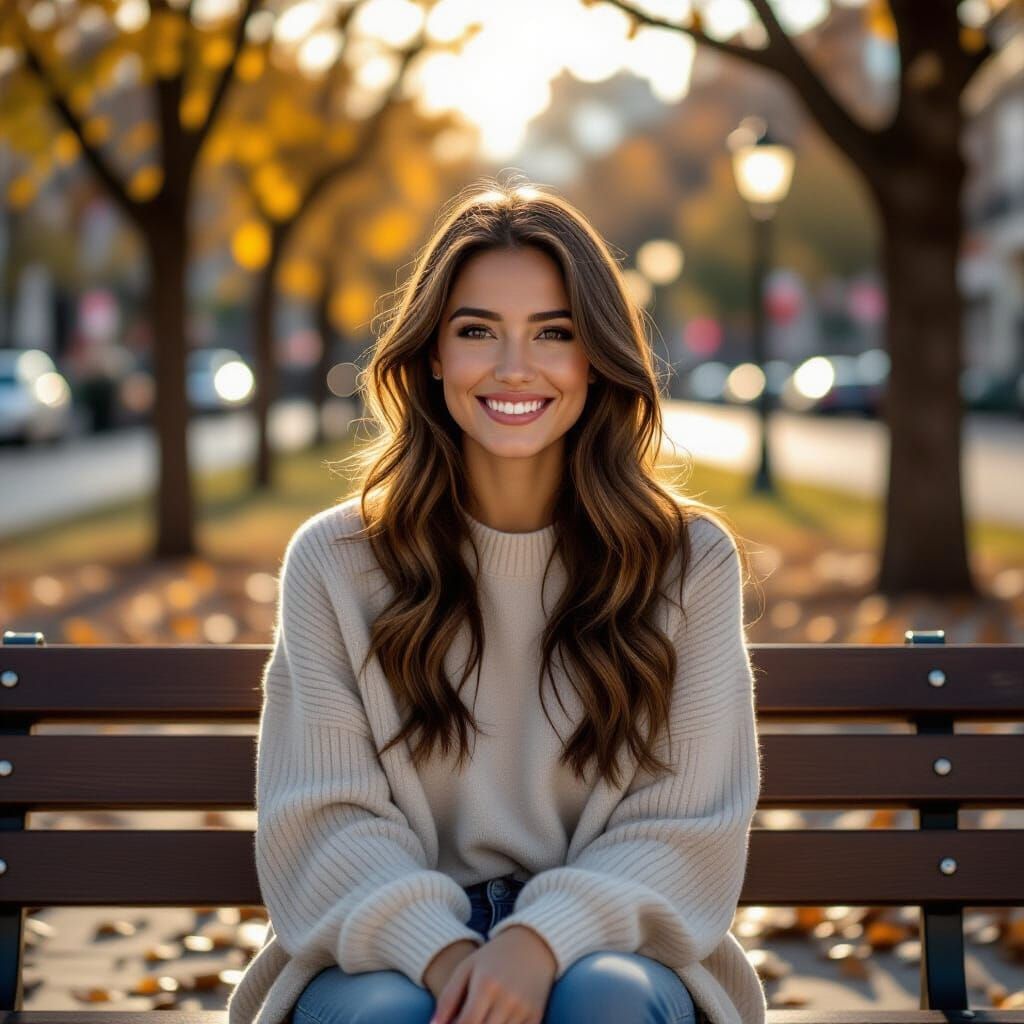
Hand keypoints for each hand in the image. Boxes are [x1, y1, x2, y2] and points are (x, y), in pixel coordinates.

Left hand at [431, 925, 557, 1023]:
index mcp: (486, 985)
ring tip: (480, 1017)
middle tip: (465, 1020)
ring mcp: (523, 1009)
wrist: (534, 943)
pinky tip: (494, 1021)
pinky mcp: (536, 1016)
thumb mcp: (467, 968)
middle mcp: (507, 999)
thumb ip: (448, 998)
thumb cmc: (494, 956)